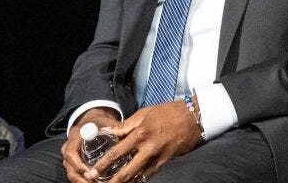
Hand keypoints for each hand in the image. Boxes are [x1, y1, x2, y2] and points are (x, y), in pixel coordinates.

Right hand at [62, 107, 119, 182]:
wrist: (92, 121)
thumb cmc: (100, 122)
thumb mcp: (106, 123)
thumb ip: (115, 128)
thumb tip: (128, 135)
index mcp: (75, 136)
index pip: (71, 154)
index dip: (79, 165)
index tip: (90, 174)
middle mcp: (68, 147)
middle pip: (69, 167)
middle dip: (80, 178)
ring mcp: (69, 156)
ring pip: (71, 172)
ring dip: (81, 181)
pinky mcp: (73, 162)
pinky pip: (75, 173)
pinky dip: (83, 180)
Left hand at [86, 100, 202, 181]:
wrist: (194, 116)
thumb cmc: (168, 112)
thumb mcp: (145, 113)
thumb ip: (125, 125)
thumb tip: (107, 132)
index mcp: (140, 134)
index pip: (116, 153)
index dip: (103, 164)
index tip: (93, 172)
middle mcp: (148, 148)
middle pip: (127, 171)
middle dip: (113, 181)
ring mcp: (159, 156)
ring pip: (139, 176)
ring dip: (127, 182)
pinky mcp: (167, 160)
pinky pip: (151, 173)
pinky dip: (141, 179)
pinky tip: (134, 182)